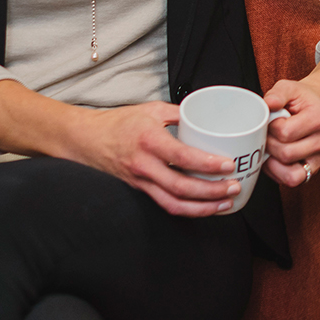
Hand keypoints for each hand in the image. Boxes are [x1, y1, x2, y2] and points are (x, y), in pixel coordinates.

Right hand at [63, 100, 242, 217]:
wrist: (85, 140)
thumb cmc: (118, 123)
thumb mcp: (151, 110)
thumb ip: (180, 113)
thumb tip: (208, 117)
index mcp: (148, 140)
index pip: (181, 156)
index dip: (207, 164)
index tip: (228, 165)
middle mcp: (144, 165)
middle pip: (181, 187)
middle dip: (211, 192)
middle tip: (234, 187)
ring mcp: (140, 182)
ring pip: (174, 204)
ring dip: (202, 208)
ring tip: (226, 204)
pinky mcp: (140, 191)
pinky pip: (166, 204)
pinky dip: (188, 209)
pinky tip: (205, 207)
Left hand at [262, 34, 319, 187]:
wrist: (316, 105)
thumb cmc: (300, 98)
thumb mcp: (288, 88)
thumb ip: (277, 93)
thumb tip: (268, 103)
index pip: (285, 133)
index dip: (270, 128)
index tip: (271, 120)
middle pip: (287, 154)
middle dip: (269, 145)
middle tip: (266, 135)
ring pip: (291, 174)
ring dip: (274, 164)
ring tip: (270, 149)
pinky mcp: (314, 169)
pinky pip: (293, 180)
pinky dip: (279, 173)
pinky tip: (274, 159)